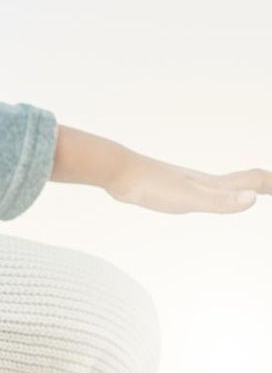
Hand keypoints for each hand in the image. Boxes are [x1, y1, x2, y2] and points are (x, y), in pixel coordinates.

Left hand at [52, 124, 269, 214]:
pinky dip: (212, 192)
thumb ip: (220, 200)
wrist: (117, 172)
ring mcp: (186, 183)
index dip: (271, 185)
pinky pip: (199, 190)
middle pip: (242, 180)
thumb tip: (253, 198)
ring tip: (249, 192)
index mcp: (213, 184)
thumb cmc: (151, 185)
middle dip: (264, 184)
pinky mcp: (169, 187)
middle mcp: (203, 180)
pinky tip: (201, 195)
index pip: (253, 181)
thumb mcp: (189, 198)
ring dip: (240, 186)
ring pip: (221, 184)